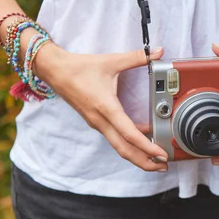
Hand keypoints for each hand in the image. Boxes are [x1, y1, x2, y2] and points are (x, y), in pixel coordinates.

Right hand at [32, 41, 168, 171]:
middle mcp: (101, 121)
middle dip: (145, 161)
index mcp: (106, 108)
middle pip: (125, 150)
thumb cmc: (80, 68)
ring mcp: (97, 124)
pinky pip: (115, 138)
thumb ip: (137, 57)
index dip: (147, 147)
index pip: (130, 134)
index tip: (161, 154)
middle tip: (164, 166)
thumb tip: (159, 52)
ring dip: (138, 155)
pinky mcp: (96, 122)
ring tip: (156, 158)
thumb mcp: (111, 61)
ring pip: (119, 147)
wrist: (54, 71)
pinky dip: (129, 144)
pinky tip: (144, 139)